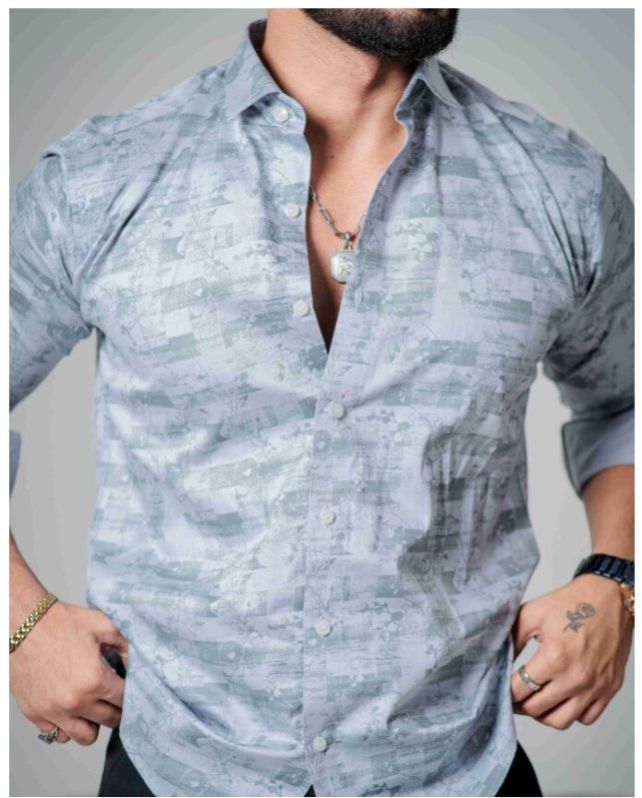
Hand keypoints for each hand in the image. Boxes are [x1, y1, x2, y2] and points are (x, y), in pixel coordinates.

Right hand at [9, 601, 129, 744]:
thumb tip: (138, 660)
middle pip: (110, 720)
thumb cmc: (61, 623)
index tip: (129, 688)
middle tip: (114, 697)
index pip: (125, 700)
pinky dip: (68, 726)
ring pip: (85, 736)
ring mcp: (54, 711)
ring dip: (94, 724)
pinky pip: (58, 735)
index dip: (132, 693)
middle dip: (117, 709)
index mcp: (95, 680)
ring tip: (95, 707)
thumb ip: (125, 645)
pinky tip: (72, 709)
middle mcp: (75, 701)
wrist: (24, 625)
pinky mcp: (36, 714)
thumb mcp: (103, 625)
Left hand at [510, 574, 632, 728]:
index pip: (520, 689)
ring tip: (535, 701)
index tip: (500, 689)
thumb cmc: (572, 602)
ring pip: (561, 721)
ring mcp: (595, 686)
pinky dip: (571, 714)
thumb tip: (499, 659)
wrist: (609, 598)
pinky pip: (587, 718)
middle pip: (537, 709)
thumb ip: (512, 638)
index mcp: (554, 657)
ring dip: (543, 715)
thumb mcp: (532, 613)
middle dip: (519, 704)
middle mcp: (576, 677)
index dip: (505, 691)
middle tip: (513, 696)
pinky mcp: (609, 689)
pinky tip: (561, 699)